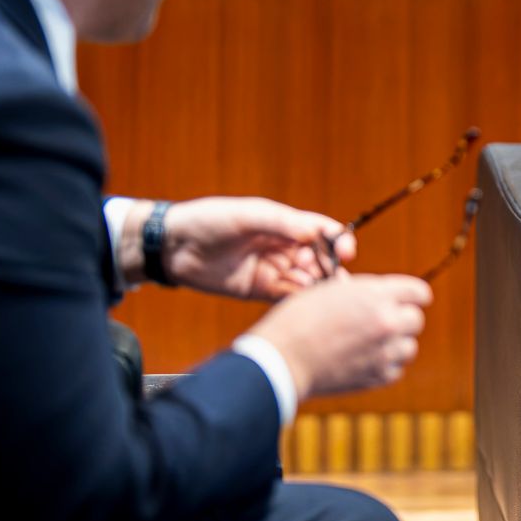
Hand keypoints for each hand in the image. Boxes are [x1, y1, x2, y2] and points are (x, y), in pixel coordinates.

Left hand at [130, 197, 355, 298]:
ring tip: (325, 297)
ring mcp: (272, 270)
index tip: (347, 250)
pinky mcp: (259, 290)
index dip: (339, 240)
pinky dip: (300, 301)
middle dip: (331, 269)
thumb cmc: (208, 220)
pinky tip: (307, 306)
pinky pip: (286, 297)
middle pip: (319, 259)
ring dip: (318, 288)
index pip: (321, 231)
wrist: (172, 246)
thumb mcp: (247, 215)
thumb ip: (281, 223)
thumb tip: (314, 233)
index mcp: (284, 224)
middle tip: (336, 281)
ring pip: (306, 281)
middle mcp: (283, 247)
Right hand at [253, 273, 431, 398]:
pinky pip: (395, 370)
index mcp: (376, 295)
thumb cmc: (299, 319)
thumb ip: (361, 291)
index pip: (418, 292)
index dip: (412, 295)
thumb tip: (377, 293)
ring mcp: (384, 352)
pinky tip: (365, 359)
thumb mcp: (330, 290)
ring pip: (409, 347)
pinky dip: (385, 365)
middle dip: (402, 318)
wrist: (283, 358)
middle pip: (416, 320)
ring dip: (395, 344)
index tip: (406, 299)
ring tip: (371, 342)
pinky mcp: (377, 376)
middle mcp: (387, 322)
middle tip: (381, 320)